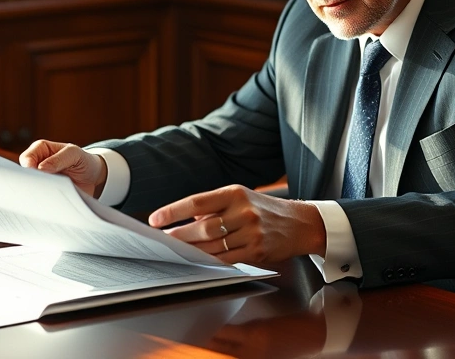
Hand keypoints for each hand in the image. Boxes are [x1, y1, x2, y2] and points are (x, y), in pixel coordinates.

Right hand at [19, 139, 107, 198]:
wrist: (93, 176)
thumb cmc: (82, 160)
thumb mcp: (75, 154)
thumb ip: (59, 159)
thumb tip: (41, 168)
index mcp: (41, 150)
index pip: (27, 158)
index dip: (29, 166)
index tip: (39, 173)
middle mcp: (37, 165)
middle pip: (24, 175)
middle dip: (32, 182)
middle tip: (44, 187)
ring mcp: (40, 180)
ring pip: (30, 188)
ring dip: (38, 192)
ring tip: (52, 194)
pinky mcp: (45, 193)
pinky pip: (39, 198)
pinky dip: (44, 201)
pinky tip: (52, 202)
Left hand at [148, 185, 326, 264]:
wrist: (300, 223)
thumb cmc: (264, 209)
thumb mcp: (241, 198)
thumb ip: (214, 207)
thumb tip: (183, 221)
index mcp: (235, 193)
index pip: (197, 202)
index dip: (173, 211)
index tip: (155, 219)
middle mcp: (243, 211)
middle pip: (203, 228)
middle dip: (179, 237)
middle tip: (163, 241)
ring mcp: (251, 232)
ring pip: (213, 246)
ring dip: (192, 251)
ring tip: (177, 252)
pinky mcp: (257, 251)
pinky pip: (227, 260)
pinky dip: (210, 262)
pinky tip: (199, 261)